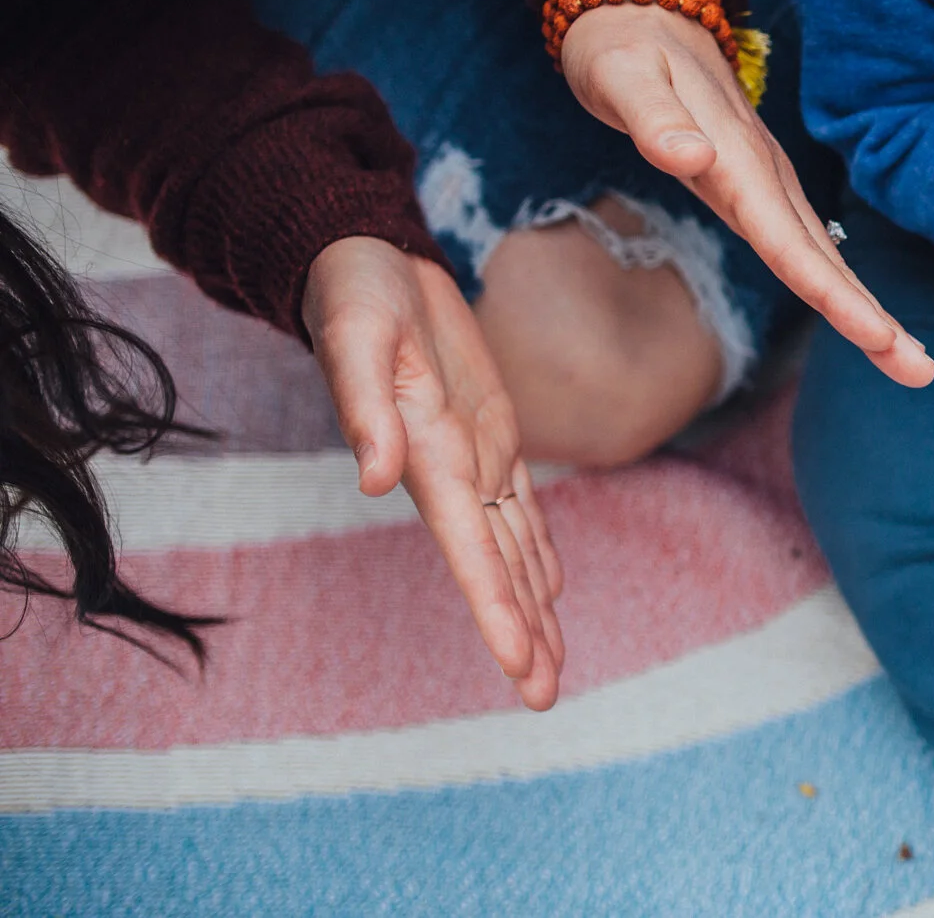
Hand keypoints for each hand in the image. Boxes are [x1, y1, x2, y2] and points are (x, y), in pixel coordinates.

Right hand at [303, 237, 563, 709]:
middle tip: (546, 696)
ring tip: (553, 665)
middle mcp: (454, 471)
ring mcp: (473, 455)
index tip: (522, 663)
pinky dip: (535, 549)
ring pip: (514, 546)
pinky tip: (550, 589)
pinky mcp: (489, 431)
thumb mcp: (356, 338)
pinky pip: (520, 504)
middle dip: (521, 632)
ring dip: (534, 606)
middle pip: (497, 567)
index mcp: (428, 458)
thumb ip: (364, 407)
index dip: (497, 608)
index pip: (470, 550)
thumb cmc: (354, 298)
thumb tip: (374, 478)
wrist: (365, 263)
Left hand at [562, 3, 932, 387]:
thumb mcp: (618, 74)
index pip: (787, 239)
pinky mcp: (759, 181)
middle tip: (921, 373)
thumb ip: (652, 118)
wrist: (641, 9)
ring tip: (909, 361)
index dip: (830, 292)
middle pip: (824, 257)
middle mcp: (762, 172)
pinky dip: (835, 280)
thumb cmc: (620, 47)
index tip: (874, 338)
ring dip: (864, 307)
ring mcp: (766, 177)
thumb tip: (692, 158)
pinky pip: (804, 240)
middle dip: (872, 318)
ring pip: (823, 252)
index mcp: (735, 157)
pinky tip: (857, 310)